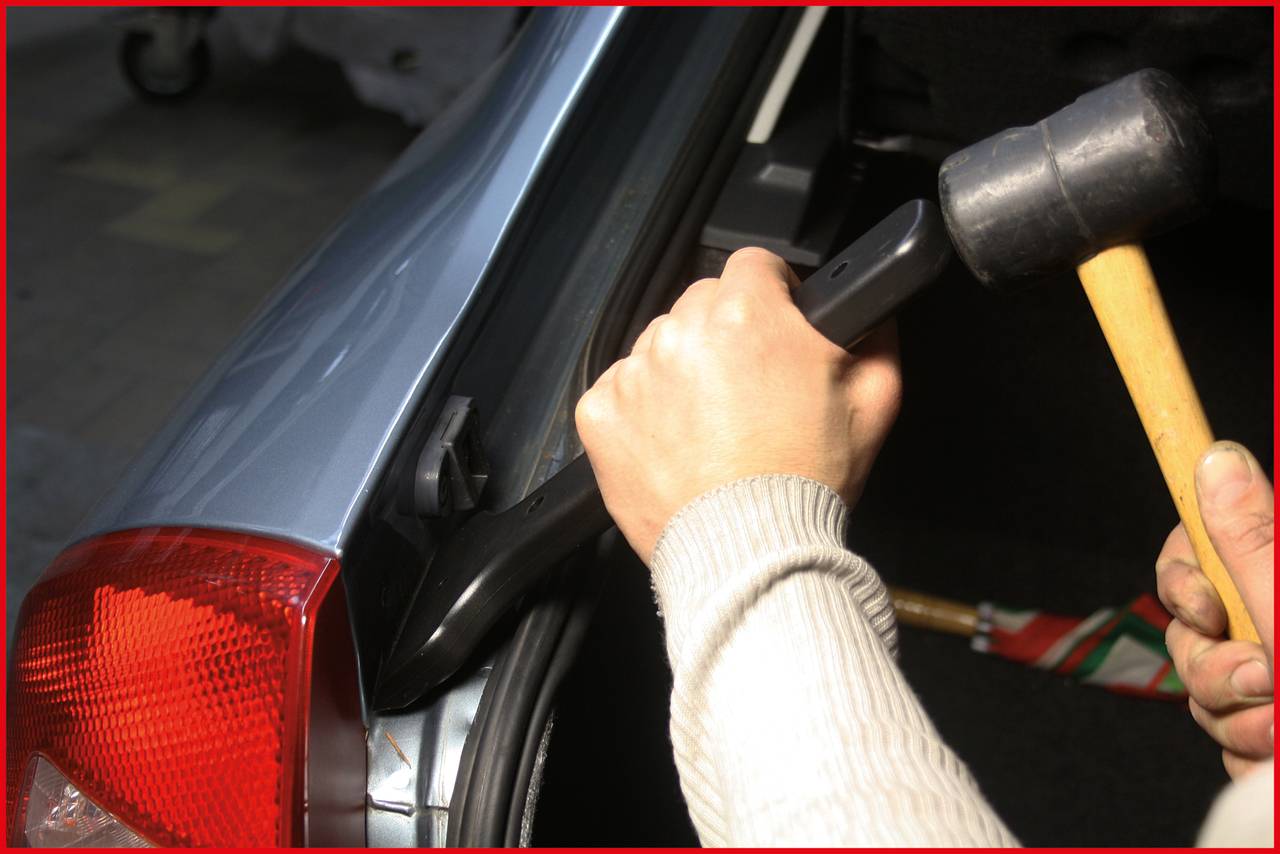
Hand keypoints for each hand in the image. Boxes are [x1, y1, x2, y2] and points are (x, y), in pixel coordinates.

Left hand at [575, 247, 901, 563]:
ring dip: (682, 371)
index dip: (772, 293)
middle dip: (726, 334)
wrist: (749, 551)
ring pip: (660, 346)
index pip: (754, 265)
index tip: (776, 322)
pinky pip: (620, 391)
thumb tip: (872, 310)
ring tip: (712, 426)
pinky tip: (676, 444)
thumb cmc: (807, 480)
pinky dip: (642, 412)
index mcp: (748, 314)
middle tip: (748, 388)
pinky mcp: (600, 414)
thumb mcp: (875, 402)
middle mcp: (683, 332)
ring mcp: (635, 373)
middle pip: (702, 303)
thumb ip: (876, 336)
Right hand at [1157, 441, 1273, 778]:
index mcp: (1277, 577)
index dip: (1184, 578)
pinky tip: (1279, 760)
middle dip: (1213, 666)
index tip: (1206, 607)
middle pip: (1191, 628)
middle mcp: (1273, 619)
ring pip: (1206, 690)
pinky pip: (1232, 740)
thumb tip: (1218, 457)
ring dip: (1236, 720)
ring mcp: (1274, 677)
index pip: (1196, 548)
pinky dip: (1251, 755)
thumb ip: (1250, 538)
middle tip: (1261, 680)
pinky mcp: (1274, 732)